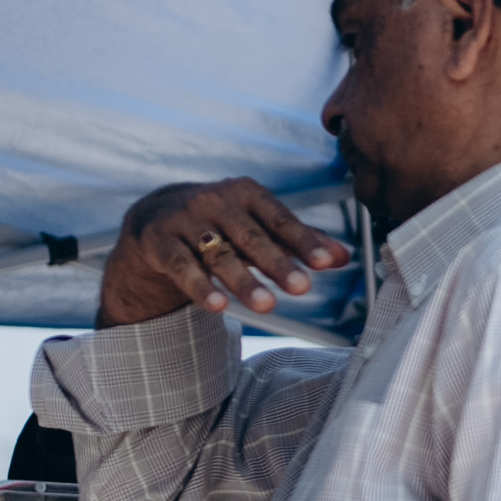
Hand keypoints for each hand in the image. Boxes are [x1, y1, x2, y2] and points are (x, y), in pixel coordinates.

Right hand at [108, 177, 350, 323]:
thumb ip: (298, 240)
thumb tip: (344, 257)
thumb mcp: (258, 225)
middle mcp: (216, 201)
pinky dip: (200, 287)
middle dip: (277, 263)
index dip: (304, 241)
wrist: (156, 216)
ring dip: (243, 281)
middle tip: (302, 289)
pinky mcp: (159, 241)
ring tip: (267, 307)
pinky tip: (217, 306)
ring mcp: (185, 220)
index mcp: (247, 193)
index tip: (326, 263)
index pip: (281, 219)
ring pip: (217, 254)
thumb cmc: (220, 222)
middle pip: (251, 237)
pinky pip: (181, 266)